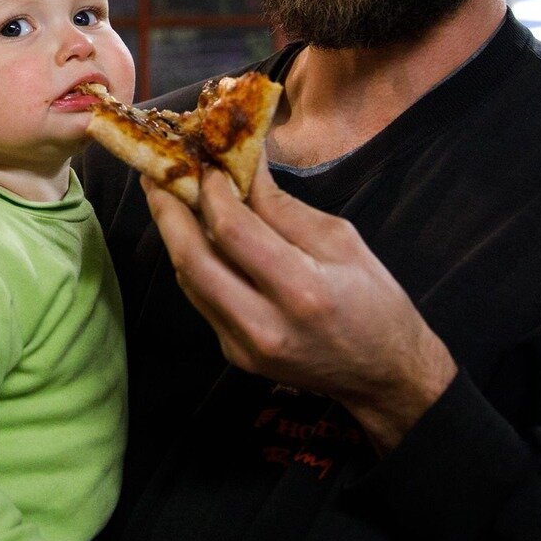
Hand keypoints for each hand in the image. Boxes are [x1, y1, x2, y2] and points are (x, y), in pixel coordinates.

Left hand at [143, 162, 456, 453]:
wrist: (384, 377)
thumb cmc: (375, 302)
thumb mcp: (341, 242)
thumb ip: (283, 208)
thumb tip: (243, 167)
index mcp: (301, 291)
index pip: (233, 232)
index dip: (212, 192)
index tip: (207, 163)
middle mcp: (264, 325)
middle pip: (192, 260)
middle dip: (167, 212)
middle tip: (156, 175)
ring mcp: (244, 347)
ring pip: (188, 281)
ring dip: (174, 236)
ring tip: (168, 197)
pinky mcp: (234, 355)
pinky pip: (201, 299)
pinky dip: (193, 263)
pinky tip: (193, 236)